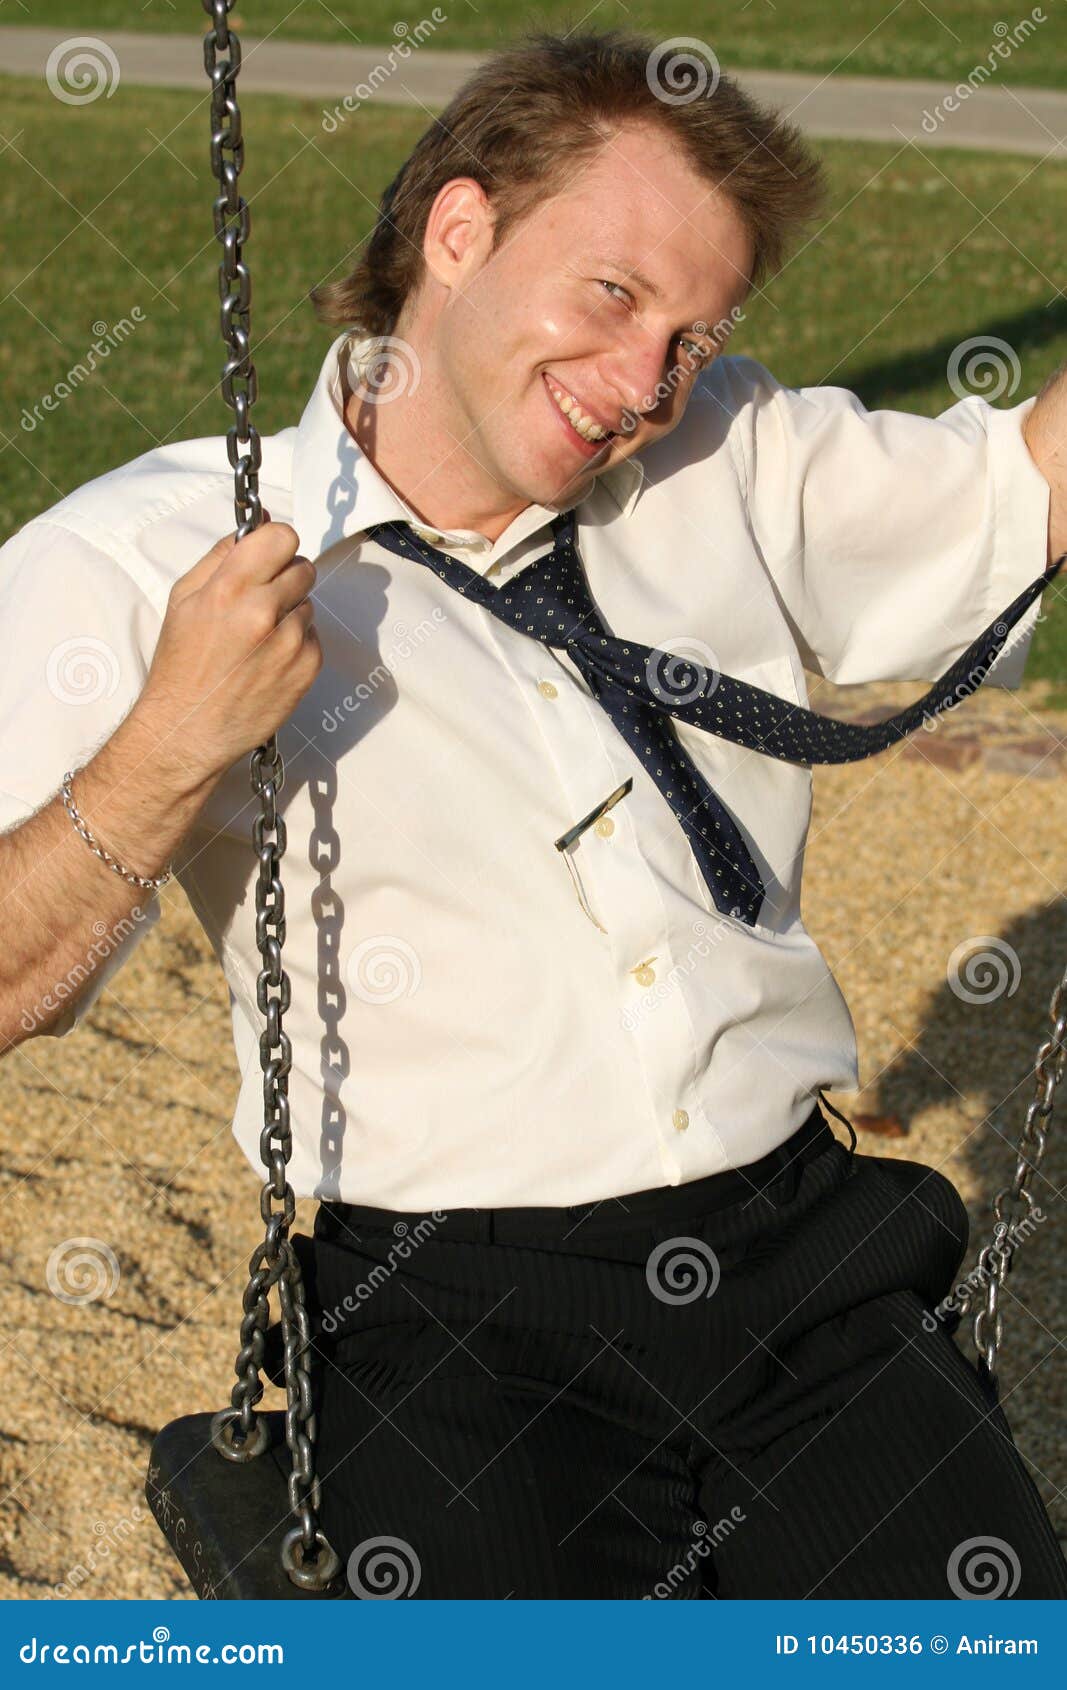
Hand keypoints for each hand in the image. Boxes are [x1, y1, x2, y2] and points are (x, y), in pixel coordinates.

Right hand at [135, 513, 321, 783]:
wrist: (187, 730)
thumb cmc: (181, 665)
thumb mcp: (184, 599)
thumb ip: (222, 555)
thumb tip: (258, 523)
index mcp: (229, 588)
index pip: (283, 536)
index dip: (277, 545)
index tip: (268, 558)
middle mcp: (263, 612)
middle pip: (303, 567)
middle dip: (285, 579)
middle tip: (259, 603)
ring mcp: (290, 642)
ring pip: (308, 603)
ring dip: (289, 614)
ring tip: (257, 640)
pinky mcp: (306, 668)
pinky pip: (314, 637)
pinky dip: (296, 644)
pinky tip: (267, 661)